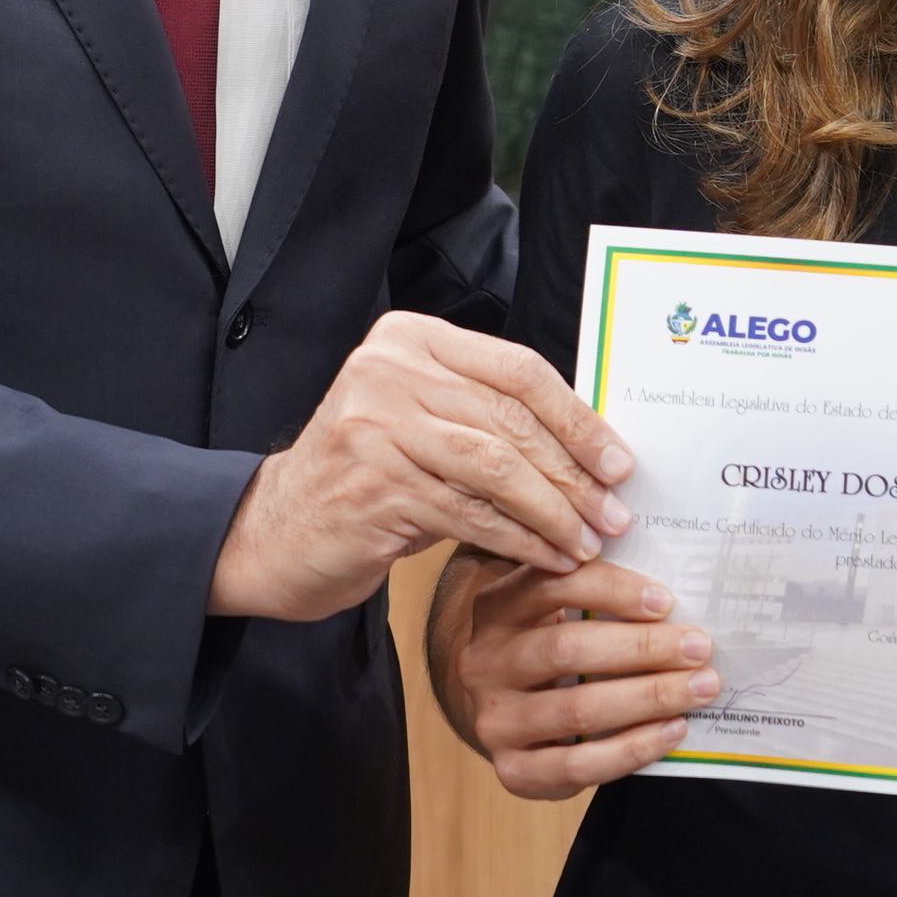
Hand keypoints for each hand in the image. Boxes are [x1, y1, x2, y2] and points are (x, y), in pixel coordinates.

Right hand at [206, 314, 633, 621]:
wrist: (276, 531)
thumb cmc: (367, 476)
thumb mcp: (423, 423)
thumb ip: (487, 415)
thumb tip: (592, 443)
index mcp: (410, 338)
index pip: (518, 369)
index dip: (577, 417)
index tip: (620, 461)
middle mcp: (388, 370)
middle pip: (512, 419)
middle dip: (574, 472)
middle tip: (616, 512)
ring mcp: (375, 426)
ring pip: (497, 467)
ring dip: (554, 511)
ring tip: (589, 542)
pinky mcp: (373, 485)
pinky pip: (470, 514)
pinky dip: (519, 539)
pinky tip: (548, 558)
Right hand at [425, 548, 720, 798]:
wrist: (505, 716)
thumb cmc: (549, 650)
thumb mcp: (553, 611)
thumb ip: (594, 593)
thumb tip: (672, 593)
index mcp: (498, 609)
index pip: (555, 586)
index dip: (613, 590)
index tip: (666, 600)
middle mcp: (486, 662)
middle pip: (568, 649)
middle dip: (643, 648)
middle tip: (699, 647)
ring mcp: (496, 721)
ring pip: (578, 708)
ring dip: (649, 697)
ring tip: (700, 687)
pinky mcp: (514, 771)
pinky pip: (579, 764)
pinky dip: (633, 747)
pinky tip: (672, 729)